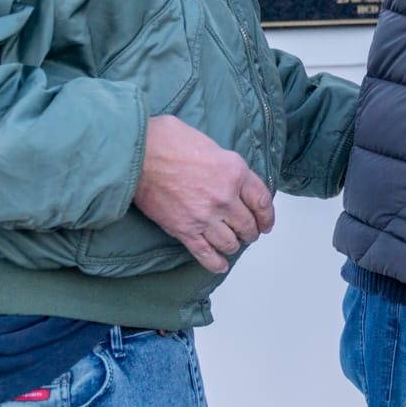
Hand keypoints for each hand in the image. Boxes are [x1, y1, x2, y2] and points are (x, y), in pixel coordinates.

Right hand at [133, 114, 274, 273]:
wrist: (138, 155)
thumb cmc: (168, 141)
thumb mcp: (210, 144)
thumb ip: (224, 163)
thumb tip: (227, 173)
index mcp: (235, 172)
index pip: (262, 201)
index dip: (267, 216)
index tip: (267, 223)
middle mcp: (225, 197)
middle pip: (248, 224)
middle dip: (251, 232)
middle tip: (250, 233)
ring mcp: (205, 217)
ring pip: (230, 242)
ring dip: (234, 245)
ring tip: (232, 244)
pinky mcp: (184, 230)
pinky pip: (206, 253)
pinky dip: (215, 262)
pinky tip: (220, 264)